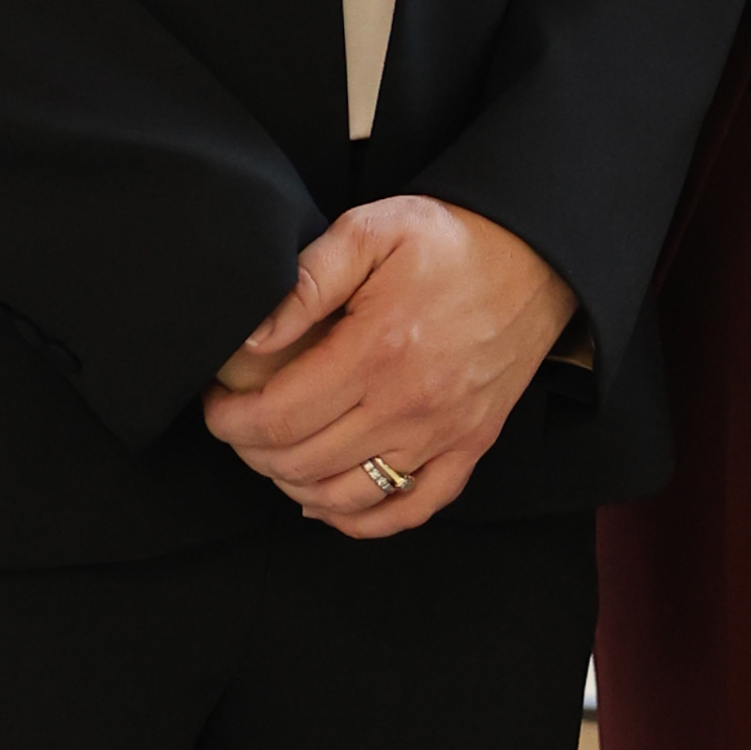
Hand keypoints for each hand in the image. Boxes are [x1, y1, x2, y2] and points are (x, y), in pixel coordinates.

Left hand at [202, 198, 581, 531]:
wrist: (537, 256)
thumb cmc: (449, 239)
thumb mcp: (372, 230)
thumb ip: (307, 280)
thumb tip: (252, 337)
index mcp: (377, 350)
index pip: (277, 416)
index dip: (229, 420)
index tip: (214, 403)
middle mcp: (410, 404)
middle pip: (302, 461)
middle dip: (251, 451)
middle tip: (236, 424)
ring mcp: (444, 434)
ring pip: (347, 496)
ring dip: (294, 486)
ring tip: (273, 457)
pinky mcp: (470, 446)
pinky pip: (411, 508)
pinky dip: (361, 520)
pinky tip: (328, 503)